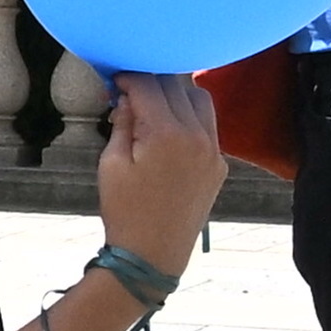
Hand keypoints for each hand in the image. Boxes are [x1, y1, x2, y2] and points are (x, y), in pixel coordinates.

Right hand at [87, 75, 226, 277]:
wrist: (153, 253)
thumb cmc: (125, 210)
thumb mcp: (111, 164)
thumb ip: (122, 124)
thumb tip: (127, 99)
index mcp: (166, 133)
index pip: (149, 85)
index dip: (129, 77)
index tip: (115, 80)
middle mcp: (197, 135)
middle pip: (178, 85)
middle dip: (152, 82)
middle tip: (130, 90)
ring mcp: (213, 150)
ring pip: (201, 100)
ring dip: (177, 94)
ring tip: (154, 105)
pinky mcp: (219, 164)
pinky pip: (208, 126)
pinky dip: (190, 117)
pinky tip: (169, 129)